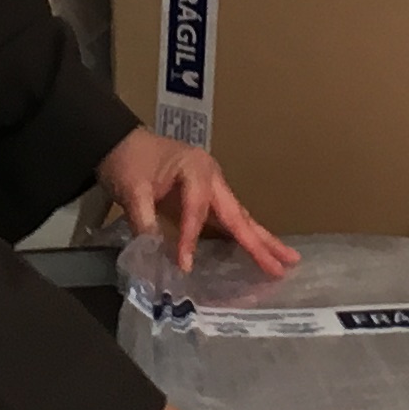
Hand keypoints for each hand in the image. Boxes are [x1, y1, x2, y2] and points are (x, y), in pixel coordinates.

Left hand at [92, 127, 296, 277]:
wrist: (121, 145)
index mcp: (195, 168)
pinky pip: (229, 222)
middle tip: (284, 264)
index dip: (191, 237)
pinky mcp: (208, 200)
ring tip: (287, 261)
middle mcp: (212, 177)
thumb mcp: (131, 188)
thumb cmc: (129, 161)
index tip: (185, 264)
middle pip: (237, 214)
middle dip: (259, 241)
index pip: (198, 208)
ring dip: (262, 241)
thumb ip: (143, 218)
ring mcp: (213, 188)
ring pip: (240, 218)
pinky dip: (245, 238)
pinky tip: (260, 254)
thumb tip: (154, 249)